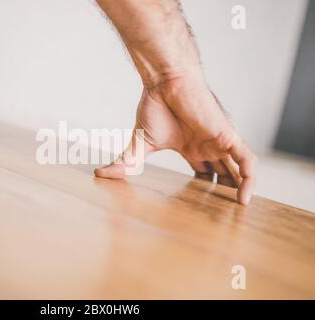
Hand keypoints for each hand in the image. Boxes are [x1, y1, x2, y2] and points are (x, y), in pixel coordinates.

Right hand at [95, 73, 256, 204]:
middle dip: (225, 191)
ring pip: (238, 170)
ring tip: (238, 210)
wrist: (166, 82)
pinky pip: (247, 161)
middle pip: (223, 173)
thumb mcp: (141, 144)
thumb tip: (99, 175)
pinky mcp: (228, 137)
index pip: (204, 172)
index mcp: (190, 147)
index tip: (204, 207)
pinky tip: (244, 198)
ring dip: (240, 188)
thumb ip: (126, 162)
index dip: (206, 188)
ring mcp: (219, 142)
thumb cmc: (155, 106)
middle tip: (224, 213)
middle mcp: (207, 146)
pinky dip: (249, 179)